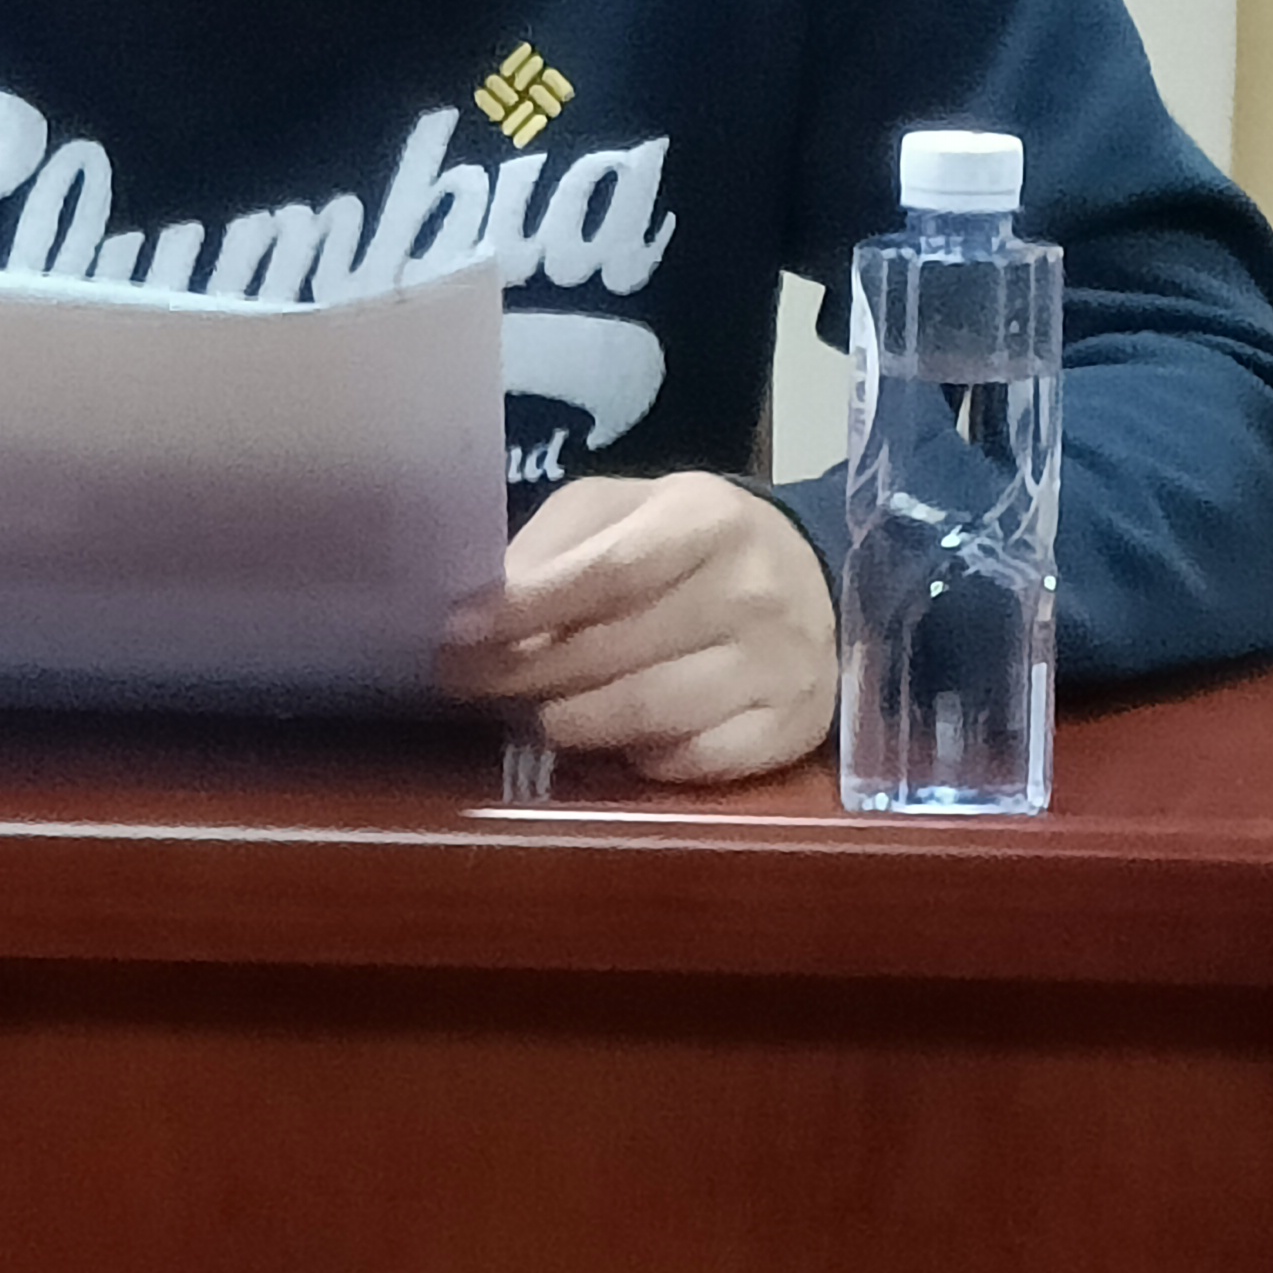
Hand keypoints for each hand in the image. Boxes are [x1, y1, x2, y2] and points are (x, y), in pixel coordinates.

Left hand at [433, 473, 836, 784]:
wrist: (816, 580)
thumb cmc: (692, 544)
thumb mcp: (627, 510)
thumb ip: (559, 542)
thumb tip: (487, 600)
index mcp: (705, 518)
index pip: (606, 572)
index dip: (525, 608)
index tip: (456, 631)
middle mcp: (750, 590)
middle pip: (614, 650)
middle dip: (523, 672)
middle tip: (465, 683)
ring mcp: (776, 665)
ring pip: (646, 715)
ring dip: (569, 722)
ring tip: (534, 715)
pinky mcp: (788, 728)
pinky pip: (691, 762)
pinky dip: (638, 759)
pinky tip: (616, 742)